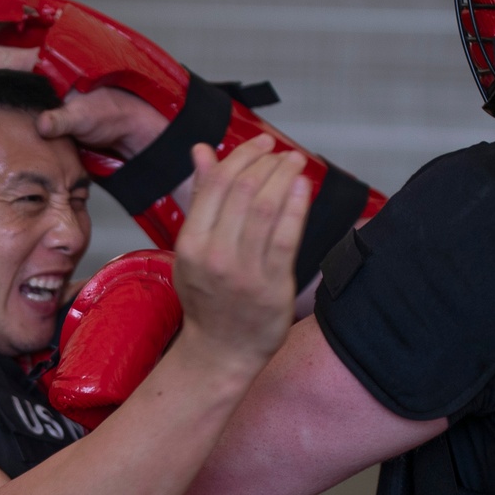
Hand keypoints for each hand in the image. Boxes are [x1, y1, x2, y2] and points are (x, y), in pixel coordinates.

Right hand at [0, 45, 167, 159]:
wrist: (129, 128)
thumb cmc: (114, 114)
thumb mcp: (92, 115)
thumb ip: (68, 118)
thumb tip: (44, 124)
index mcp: (48, 65)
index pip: (1, 58)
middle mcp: (39, 71)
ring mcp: (38, 86)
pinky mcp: (40, 103)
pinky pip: (6, 95)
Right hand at [173, 136, 308, 372]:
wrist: (221, 351)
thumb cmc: (208, 300)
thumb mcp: (193, 249)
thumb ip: (201, 198)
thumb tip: (202, 151)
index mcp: (192, 244)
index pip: (216, 184)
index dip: (241, 155)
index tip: (260, 143)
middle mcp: (215, 256)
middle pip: (242, 190)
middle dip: (266, 161)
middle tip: (282, 151)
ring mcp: (244, 273)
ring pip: (265, 208)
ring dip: (284, 177)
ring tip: (295, 163)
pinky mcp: (272, 286)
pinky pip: (286, 236)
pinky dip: (296, 206)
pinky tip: (303, 188)